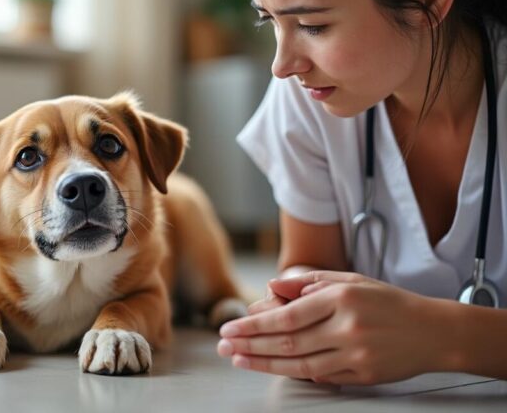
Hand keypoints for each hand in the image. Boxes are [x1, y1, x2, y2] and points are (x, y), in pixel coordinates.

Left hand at [216, 271, 447, 384]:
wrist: (433, 332)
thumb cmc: (387, 301)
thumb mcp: (351, 280)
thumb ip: (309, 282)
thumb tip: (272, 285)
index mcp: (342, 298)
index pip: (287, 316)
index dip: (254, 325)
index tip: (230, 329)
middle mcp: (348, 327)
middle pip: (288, 341)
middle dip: (250, 345)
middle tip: (223, 347)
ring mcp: (356, 355)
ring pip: (300, 363)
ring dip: (264, 363)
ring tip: (238, 360)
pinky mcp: (363, 375)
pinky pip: (321, 376)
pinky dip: (294, 372)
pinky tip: (272, 367)